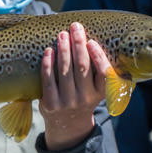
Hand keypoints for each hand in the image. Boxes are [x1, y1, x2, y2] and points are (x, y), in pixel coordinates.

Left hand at [39, 22, 110, 149]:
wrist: (68, 125)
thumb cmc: (83, 98)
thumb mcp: (96, 90)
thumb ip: (97, 71)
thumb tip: (88, 38)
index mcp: (100, 93)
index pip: (103, 73)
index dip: (98, 56)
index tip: (91, 41)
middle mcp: (85, 98)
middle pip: (82, 67)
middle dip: (78, 44)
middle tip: (75, 27)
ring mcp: (67, 102)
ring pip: (65, 71)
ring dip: (63, 49)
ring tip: (62, 34)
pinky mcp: (51, 104)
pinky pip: (48, 79)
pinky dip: (48, 63)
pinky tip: (48, 51)